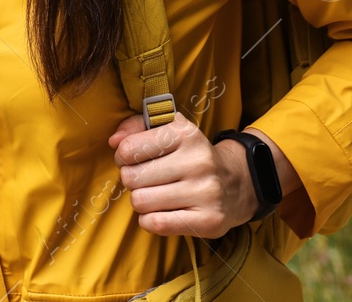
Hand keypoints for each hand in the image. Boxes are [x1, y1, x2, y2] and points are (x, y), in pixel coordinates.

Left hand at [108, 110, 256, 237]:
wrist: (237, 183)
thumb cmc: (190, 155)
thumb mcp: (169, 130)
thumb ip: (136, 126)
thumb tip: (114, 141)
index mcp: (185, 134)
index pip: (129, 149)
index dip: (122, 156)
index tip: (133, 159)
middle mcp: (198, 162)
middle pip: (132, 178)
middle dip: (131, 180)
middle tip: (144, 179)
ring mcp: (206, 193)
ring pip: (141, 202)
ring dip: (140, 201)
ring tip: (154, 195)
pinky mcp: (209, 221)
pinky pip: (156, 224)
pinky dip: (149, 220)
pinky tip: (160, 211)